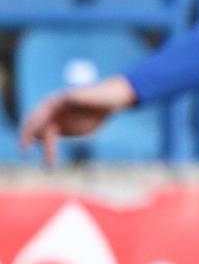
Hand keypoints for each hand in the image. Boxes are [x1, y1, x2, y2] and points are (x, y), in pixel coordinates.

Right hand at [19, 76, 135, 164]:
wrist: (110, 101)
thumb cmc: (103, 97)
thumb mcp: (93, 97)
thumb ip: (80, 98)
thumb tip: (69, 97)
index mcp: (56, 101)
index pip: (38, 115)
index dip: (32, 126)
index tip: (29, 138)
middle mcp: (52, 110)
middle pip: (34, 124)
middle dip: (27, 137)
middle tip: (23, 151)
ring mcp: (57, 119)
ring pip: (43, 136)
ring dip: (44, 150)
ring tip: (49, 166)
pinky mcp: (64, 128)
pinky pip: (51, 140)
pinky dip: (49, 151)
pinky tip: (51, 162)